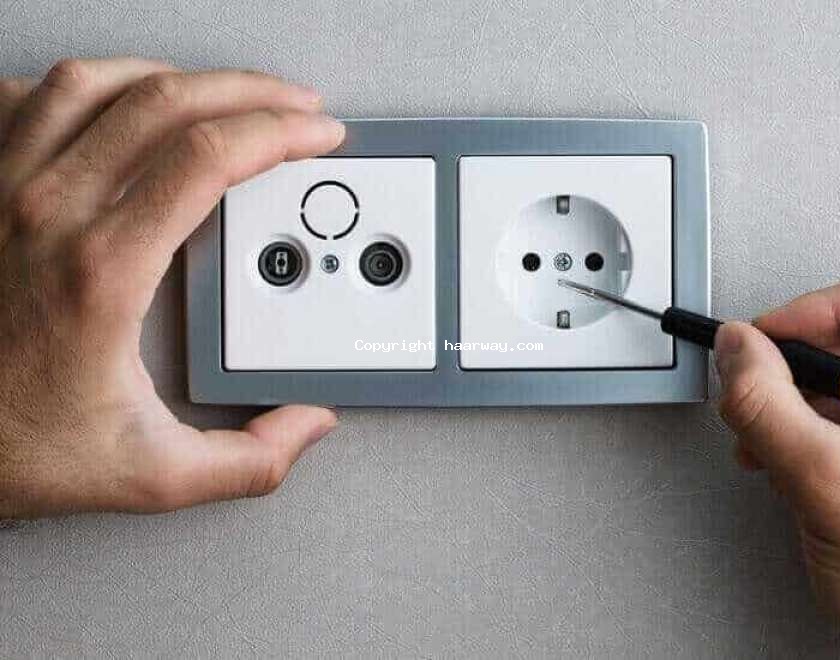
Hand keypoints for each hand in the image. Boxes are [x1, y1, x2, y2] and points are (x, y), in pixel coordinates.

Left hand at [0, 58, 343, 517]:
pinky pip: (25, 100)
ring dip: (174, 76)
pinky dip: (83, 86)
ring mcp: (5, 192)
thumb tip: (307, 424)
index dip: (279, 133)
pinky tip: (115, 101)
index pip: (208, 158)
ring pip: (96, 83)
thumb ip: (249, 461)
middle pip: (165, 102)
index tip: (316, 134)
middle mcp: (48, 213)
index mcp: (103, 269)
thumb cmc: (15, 446)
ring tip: (219, 90)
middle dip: (249, 91)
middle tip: (293, 102)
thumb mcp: (151, 474)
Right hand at [715, 268, 839, 655]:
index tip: (780, 326)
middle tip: (762, 379)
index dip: (836, 304)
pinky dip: (805, 427)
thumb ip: (768, 406)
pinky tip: (782, 456)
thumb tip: (736, 350)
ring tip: (766, 433)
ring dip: (794, 400)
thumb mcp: (825, 481)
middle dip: (802, 361)